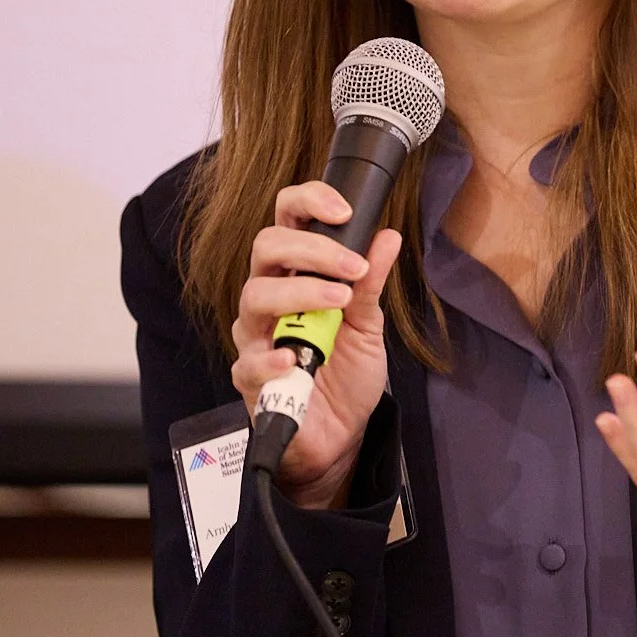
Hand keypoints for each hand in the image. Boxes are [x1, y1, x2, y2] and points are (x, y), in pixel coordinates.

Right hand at [229, 181, 402, 509]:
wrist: (341, 433)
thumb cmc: (346, 372)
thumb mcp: (369, 324)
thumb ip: (372, 282)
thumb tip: (386, 237)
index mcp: (296, 275)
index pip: (286, 222)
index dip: (307, 203)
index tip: (343, 209)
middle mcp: (269, 298)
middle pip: (266, 247)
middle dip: (313, 248)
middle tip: (353, 267)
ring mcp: (257, 337)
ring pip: (255, 296)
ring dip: (301, 292)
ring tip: (341, 303)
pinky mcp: (251, 378)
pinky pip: (250, 361)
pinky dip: (273, 357)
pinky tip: (298, 357)